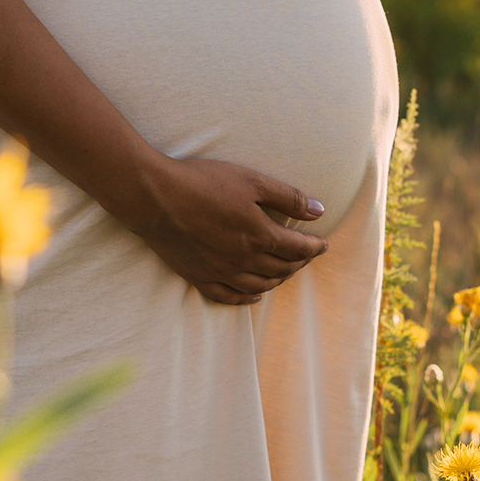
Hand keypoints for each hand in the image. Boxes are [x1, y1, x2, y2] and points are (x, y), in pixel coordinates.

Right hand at [120, 154, 329, 304]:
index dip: (314, 247)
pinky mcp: (197, 276)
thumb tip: (319, 211)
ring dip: (277, 280)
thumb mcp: (252, 181)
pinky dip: (245, 298)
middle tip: (306, 255)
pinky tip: (254, 295)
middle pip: (280, 269)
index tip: (324, 244)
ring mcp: (219, 271)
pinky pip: (227, 296)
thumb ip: (288, 198)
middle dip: (299, 263)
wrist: (155, 197)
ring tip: (286, 273)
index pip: (297, 249)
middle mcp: (243, 260)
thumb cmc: (203, 183)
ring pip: (258, 286)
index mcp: (259, 236)